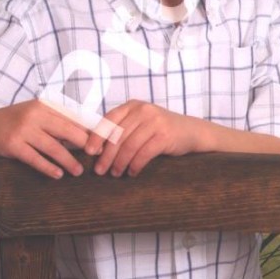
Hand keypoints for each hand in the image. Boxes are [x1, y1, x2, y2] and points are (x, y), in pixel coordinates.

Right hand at [0, 100, 88, 178]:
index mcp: (45, 105)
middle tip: (96, 155)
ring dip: (68, 160)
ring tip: (79, 171)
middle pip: (66, 130)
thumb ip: (59, 121)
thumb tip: (88, 134)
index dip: (89, 129)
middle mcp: (35, 114)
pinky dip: (47, 167)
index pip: (72, 117)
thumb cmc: (18, 121)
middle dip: (84, 143)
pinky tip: (58, 174)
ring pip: (52, 147)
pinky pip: (34, 158)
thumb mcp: (38, 114)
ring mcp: (23, 129)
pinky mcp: (12, 145)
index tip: (104, 140)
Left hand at [85, 100, 204, 177]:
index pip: (109, 120)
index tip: (88, 152)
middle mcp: (143, 110)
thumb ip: (122, 128)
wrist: (191, 131)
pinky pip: (144, 153)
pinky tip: (132, 173)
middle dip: (106, 155)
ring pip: (129, 146)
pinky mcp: (165, 135)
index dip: (97, 136)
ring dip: (120, 163)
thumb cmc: (160, 130)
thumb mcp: (140, 122)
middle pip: (118, 135)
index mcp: (133, 105)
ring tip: (115, 173)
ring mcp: (155, 121)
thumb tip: (95, 148)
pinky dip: (135, 166)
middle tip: (99, 171)